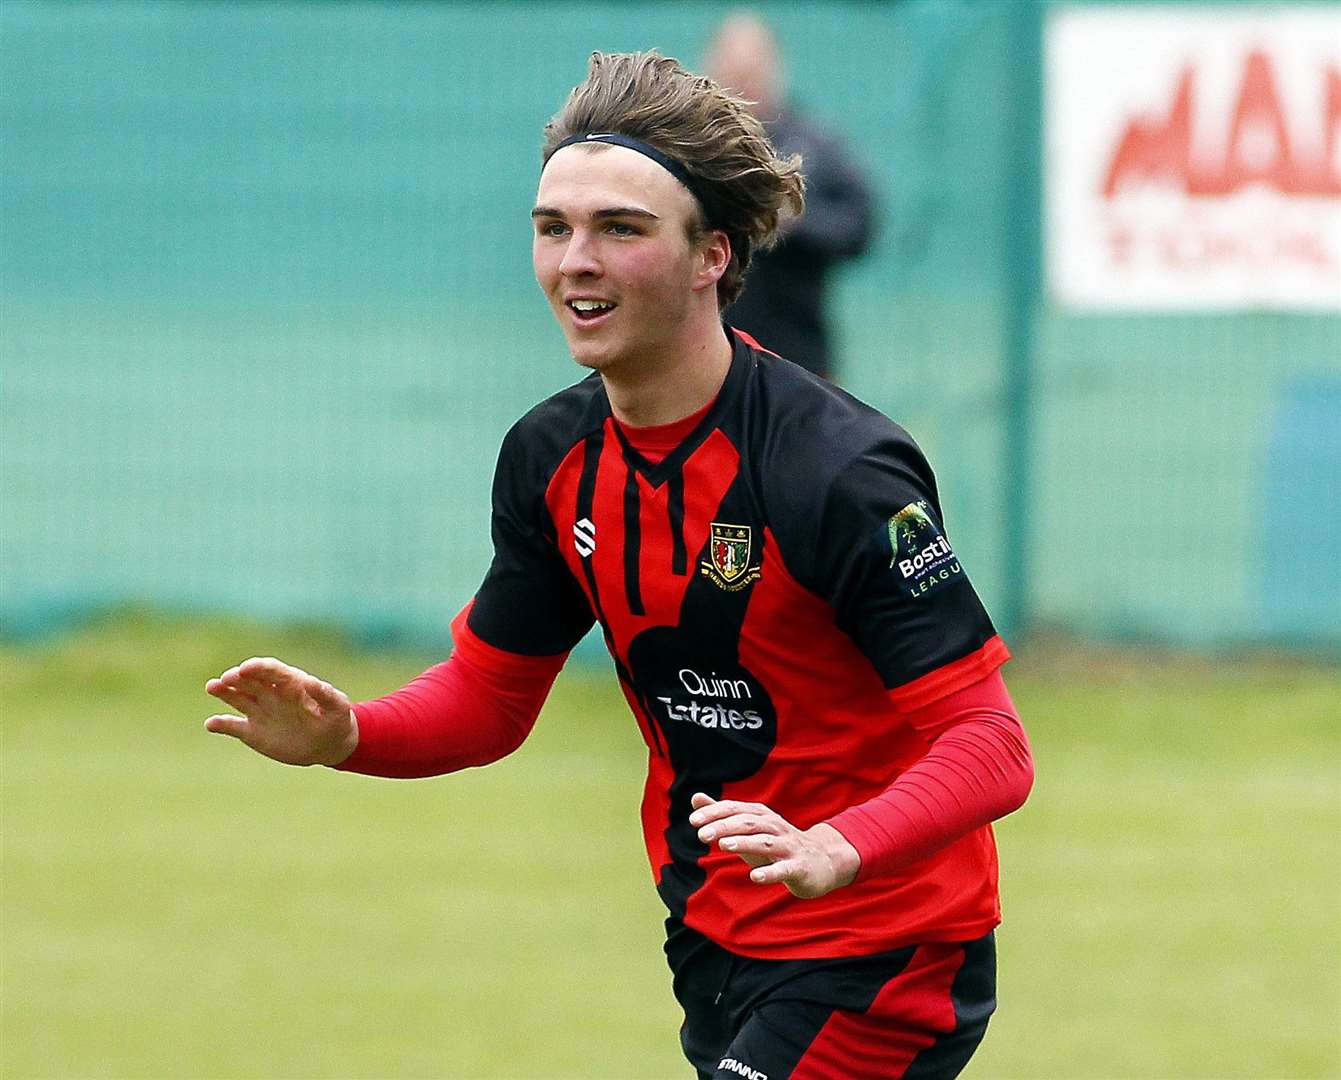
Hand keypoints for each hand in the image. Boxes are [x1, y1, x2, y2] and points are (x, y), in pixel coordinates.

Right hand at [204, 656, 357, 766]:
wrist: (329, 744)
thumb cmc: (336, 720)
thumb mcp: (337, 707)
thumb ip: (326, 695)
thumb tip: (311, 681)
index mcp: (291, 683)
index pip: (271, 670)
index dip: (258, 667)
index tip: (246, 669)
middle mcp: (271, 694)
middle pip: (250, 680)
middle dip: (237, 677)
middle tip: (226, 679)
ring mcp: (261, 711)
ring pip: (237, 697)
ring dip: (224, 692)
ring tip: (212, 686)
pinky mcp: (253, 731)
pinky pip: (233, 726)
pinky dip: (221, 724)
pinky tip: (211, 724)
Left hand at [689, 792, 860, 899]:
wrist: (822, 862)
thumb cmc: (777, 845)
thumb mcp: (749, 829)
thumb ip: (722, 815)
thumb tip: (696, 798)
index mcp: (762, 816)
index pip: (736, 810)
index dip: (715, 814)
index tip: (693, 821)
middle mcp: (775, 828)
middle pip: (749, 823)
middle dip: (725, 827)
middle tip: (702, 834)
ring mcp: (789, 847)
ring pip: (766, 842)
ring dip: (745, 843)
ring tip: (724, 846)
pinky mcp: (799, 868)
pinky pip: (784, 869)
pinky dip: (770, 872)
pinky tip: (755, 877)